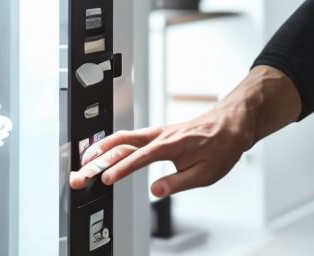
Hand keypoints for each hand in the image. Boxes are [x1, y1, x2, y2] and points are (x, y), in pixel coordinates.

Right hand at [68, 108, 254, 197]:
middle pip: (122, 145)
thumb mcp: (206, 172)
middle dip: (98, 159)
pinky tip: (104, 150)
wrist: (233, 123)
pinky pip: (131, 137)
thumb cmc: (223, 145)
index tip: (104, 179)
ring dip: (101, 148)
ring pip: (123, 137)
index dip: (120, 169)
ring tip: (83, 160)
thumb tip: (155, 191)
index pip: (139, 158)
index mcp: (171, 145)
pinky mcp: (159, 134)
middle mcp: (161, 136)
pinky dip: (113, 143)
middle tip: (80, 173)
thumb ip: (178, 182)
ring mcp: (159, 133)